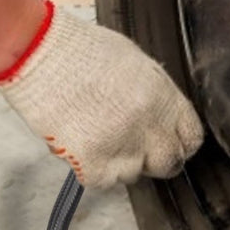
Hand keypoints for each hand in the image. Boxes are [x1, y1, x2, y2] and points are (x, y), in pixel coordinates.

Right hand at [0, 6, 203, 189]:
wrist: (38, 52)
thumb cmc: (76, 49)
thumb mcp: (131, 60)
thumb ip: (151, 93)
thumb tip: (157, 114)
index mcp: (163, 97)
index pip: (191, 137)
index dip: (175, 141)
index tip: (164, 142)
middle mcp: (150, 126)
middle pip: (168, 163)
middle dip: (151, 158)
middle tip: (127, 145)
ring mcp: (124, 147)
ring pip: (133, 175)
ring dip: (116, 162)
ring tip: (93, 134)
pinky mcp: (94, 163)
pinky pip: (102, 181)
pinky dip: (89, 168)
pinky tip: (77, 142)